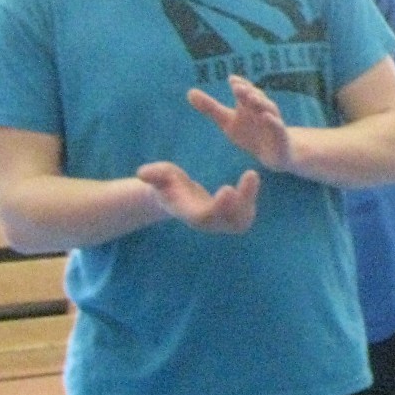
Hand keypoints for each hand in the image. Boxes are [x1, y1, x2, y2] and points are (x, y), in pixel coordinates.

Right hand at [138, 160, 260, 233]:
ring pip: (241, 222)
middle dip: (242, 202)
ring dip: (249, 201)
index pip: (206, 217)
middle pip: (229, 221)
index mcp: (190, 213)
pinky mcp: (231, 216)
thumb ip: (155, 175)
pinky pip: (245, 215)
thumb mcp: (160, 176)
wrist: (174, 194)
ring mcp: (220, 222)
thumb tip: (142, 172)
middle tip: (251, 175)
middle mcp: (207, 222)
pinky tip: (252, 181)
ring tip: (251, 176)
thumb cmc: (166, 183)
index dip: (219, 207)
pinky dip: (251, 200)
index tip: (228, 189)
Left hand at [188, 76, 293, 171]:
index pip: (245, 91)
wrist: (274, 154)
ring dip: (261, 102)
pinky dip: (272, 121)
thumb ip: (210, 107)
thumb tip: (189, 92)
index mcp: (249, 105)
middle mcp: (262, 110)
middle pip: (257, 98)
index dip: (240, 84)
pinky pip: (277, 127)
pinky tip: (265, 116)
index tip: (231, 79)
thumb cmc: (250, 134)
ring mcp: (273, 122)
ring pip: (269, 109)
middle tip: (238, 87)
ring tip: (251, 97)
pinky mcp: (280, 136)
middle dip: (248, 92)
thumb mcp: (227, 121)